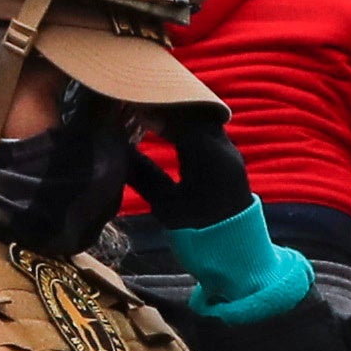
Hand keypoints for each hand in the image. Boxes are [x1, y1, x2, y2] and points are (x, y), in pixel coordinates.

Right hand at [124, 101, 257, 232]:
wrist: (236, 252)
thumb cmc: (198, 233)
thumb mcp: (164, 205)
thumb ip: (141, 173)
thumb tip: (114, 148)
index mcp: (208, 157)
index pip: (178, 117)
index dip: (151, 106)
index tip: (126, 101)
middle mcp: (222, 146)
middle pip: (191, 109)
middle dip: (162, 101)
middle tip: (133, 98)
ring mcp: (227, 149)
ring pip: (199, 115)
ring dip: (173, 109)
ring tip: (144, 106)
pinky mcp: (226, 154)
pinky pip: (204, 126)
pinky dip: (183, 120)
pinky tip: (162, 122)